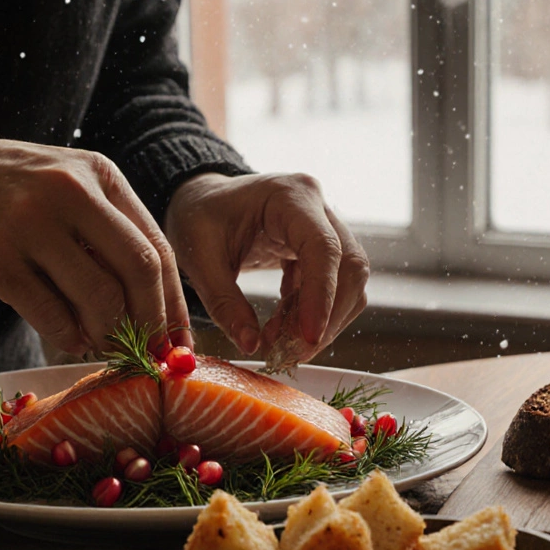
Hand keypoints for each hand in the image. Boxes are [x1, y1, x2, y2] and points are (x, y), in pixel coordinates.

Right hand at [0, 128, 191, 355]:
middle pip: (139, 272)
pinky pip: (52, 315)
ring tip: (102, 344)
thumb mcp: (61, 186)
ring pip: (100, 298)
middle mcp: (70, 193)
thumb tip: (154, 307)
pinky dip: (70, 338)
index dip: (174, 303)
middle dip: (152, 324)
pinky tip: (70, 339)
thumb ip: (105, 230)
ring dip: (109, 335)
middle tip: (148, 355)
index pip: (156, 247)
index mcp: (98, 175)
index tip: (177, 341)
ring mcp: (30, 225)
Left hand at [164, 172, 369, 358]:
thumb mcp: (199, 258)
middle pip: (349, 267)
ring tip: (282, 342)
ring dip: (324, 320)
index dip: (321, 295)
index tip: (307, 337)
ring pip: (350, 281)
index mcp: (291, 196)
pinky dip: (314, 314)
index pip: (324, 247)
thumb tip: (251, 345)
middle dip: (327, 316)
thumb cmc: (199, 217)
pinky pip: (335, 286)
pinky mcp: (321, 250)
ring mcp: (325, 227)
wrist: (202, 201)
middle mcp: (318, 208)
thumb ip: (224, 303)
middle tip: (292, 352)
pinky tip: (283, 328)